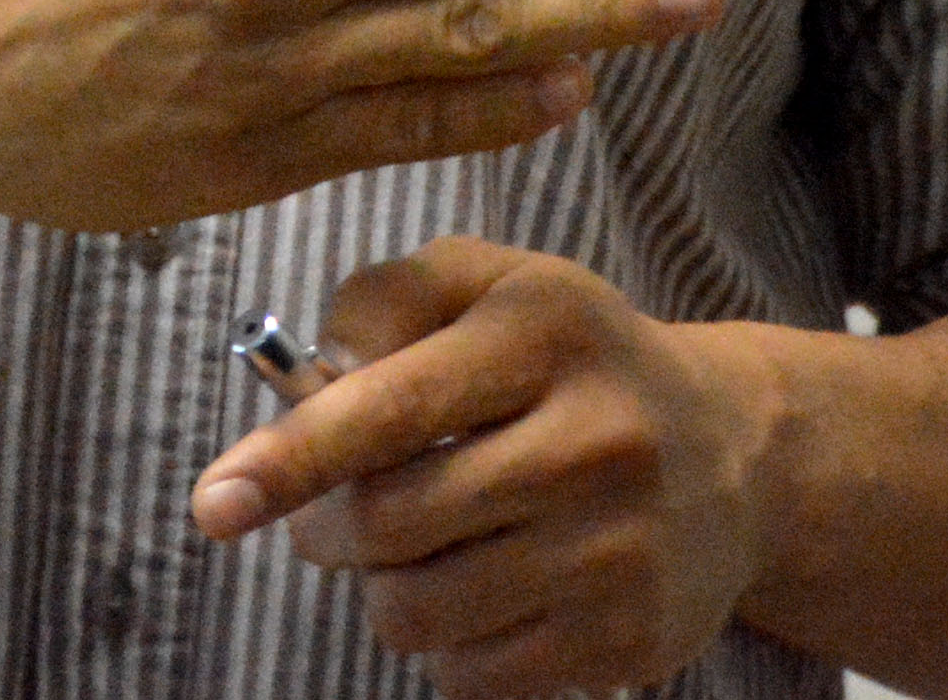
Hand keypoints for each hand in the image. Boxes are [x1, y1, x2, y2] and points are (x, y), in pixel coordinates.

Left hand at [192, 239, 772, 699]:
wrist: (731, 456)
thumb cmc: (569, 361)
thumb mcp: (489, 286)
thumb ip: (383, 301)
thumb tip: (306, 384)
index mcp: (547, 331)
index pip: (391, 406)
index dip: (292, 459)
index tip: (216, 504)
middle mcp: (595, 438)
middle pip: (388, 524)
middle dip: (330, 526)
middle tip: (340, 511)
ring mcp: (617, 550)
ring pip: (416, 612)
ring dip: (386, 588)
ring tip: (426, 545)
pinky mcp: (628, 640)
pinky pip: (467, 676)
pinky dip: (447, 643)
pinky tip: (488, 589)